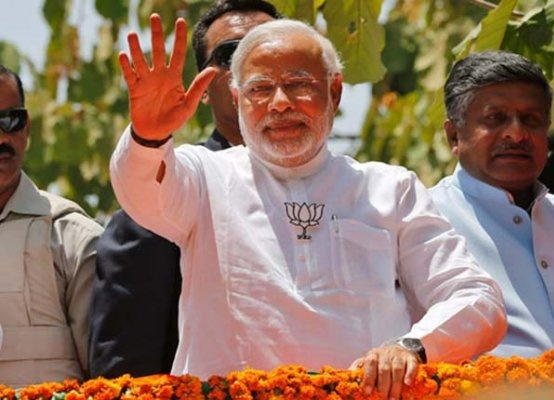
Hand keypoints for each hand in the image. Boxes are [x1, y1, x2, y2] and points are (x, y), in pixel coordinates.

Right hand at [118, 13, 216, 139]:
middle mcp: (159, 75)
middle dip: (156, 34)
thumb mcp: (189, 105)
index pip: (177, 53)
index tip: (181, 21)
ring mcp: (146, 80)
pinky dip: (126, 65)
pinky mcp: (134, 89)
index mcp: (174, 77)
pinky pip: (129, 74)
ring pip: (140, 60)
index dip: (179, 38)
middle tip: (155, 16)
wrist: (156, 133)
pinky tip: (124, 55)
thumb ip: (198, 87)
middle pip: (157, 51)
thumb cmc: (174, 119)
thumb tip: (213, 70)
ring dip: (136, 47)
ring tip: (132, 34)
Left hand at [349, 344, 419, 399]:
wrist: (398, 348)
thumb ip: (358, 369)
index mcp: (373, 355)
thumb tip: (347, 376)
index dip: (369, 378)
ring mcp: (398, 355)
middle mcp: (385, 353)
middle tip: (383, 398)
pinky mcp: (411, 358)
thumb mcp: (367, 363)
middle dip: (383, 385)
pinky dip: (410, 374)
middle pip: (384, 369)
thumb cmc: (380, 361)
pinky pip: (411, 365)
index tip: (368, 392)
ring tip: (393, 398)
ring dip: (395, 385)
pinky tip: (407, 384)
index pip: (370, 364)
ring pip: (397, 368)